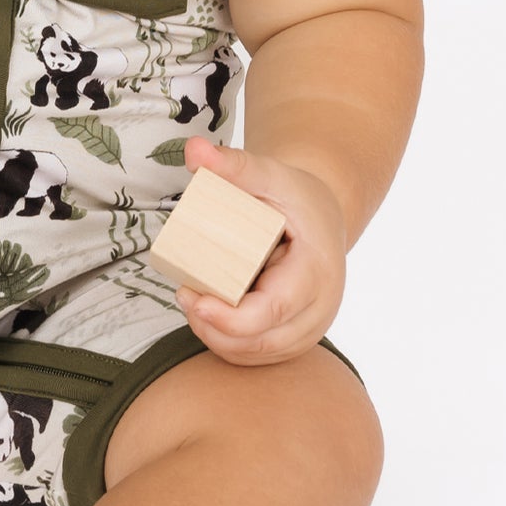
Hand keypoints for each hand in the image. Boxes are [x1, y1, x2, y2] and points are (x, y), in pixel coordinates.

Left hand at [171, 135, 347, 366]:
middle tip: (183, 296)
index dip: (233, 317)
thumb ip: (233, 163)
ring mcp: (311, 325)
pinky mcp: (296, 334)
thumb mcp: (269, 173)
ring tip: (191, 305)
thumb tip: (193, 151)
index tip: (194, 301)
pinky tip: (207, 324)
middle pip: (265, 339)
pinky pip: (261, 354)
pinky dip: (231, 346)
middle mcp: (321, 305)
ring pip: (260, 352)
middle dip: (216, 329)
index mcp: (317, 269)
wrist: (322, 213)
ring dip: (219, 339)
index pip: (276, 308)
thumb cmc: (293, 194)